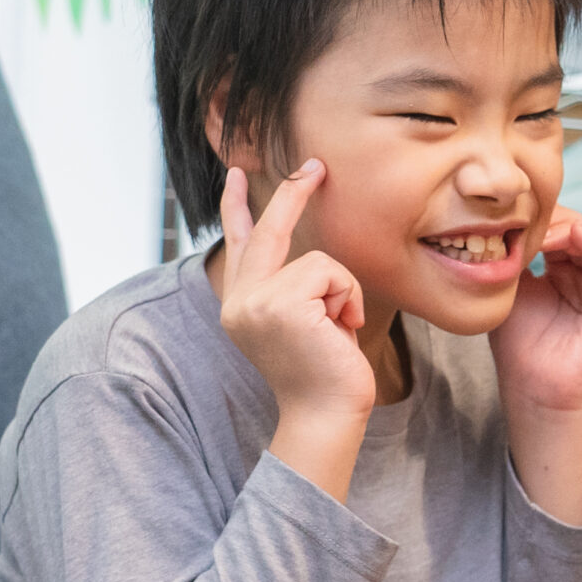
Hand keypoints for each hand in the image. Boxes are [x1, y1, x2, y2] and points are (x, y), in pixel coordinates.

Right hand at [215, 161, 375, 426]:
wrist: (326, 416)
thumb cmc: (327, 374)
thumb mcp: (307, 321)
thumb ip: (297, 287)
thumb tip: (314, 260)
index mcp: (242, 306)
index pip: (238, 244)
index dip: (237, 206)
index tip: (234, 173)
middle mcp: (240, 301)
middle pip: (267, 231)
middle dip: (292, 194)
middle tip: (316, 165)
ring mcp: (255, 302)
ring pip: (317, 259)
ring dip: (342, 290)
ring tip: (340, 326)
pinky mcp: (280, 303)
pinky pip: (329, 271)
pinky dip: (347, 296)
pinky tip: (342, 328)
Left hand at [487, 208, 581, 413]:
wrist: (533, 389)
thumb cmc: (520, 345)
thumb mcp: (514, 289)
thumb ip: (518, 255)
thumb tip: (509, 219)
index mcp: (565, 271)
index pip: (560, 230)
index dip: (540, 220)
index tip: (513, 216)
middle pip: (578, 230)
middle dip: (553, 220)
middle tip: (525, 218)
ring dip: (568, 230)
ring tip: (540, 231)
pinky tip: (573, 235)